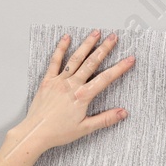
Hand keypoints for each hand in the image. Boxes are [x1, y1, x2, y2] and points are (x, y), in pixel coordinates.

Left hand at [10, 30, 134, 153]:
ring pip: (75, 59)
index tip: (130, 59)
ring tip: (95, 33)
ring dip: (86, 44)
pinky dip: (60, 48)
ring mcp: (59, 81)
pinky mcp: (47, 81)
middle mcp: (71, 85)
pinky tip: (66, 38)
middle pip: (91, 63)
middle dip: (104, 48)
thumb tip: (123, 113)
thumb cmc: (59, 132)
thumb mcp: (85, 128)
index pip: (106, 78)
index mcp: (82, 96)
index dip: (120, 68)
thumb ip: (105, 119)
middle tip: (114, 37)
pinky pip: (54, 61)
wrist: (35, 133)